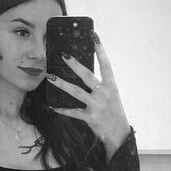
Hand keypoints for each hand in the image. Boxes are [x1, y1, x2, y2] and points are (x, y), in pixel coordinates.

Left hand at [46, 33, 130, 148]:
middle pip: (87, 75)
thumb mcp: (111, 96)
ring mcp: (97, 106)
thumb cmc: (114, 112)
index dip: (100, 51)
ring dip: (62, 84)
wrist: (119, 134)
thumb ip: (100, 85)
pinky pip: (73, 112)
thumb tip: (83, 74)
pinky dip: (62, 109)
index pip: (106, 65)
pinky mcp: (90, 118)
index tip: (94, 37)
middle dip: (74, 64)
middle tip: (63, 54)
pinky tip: (53, 106)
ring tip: (50, 77)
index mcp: (111, 86)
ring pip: (76, 92)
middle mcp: (104, 94)